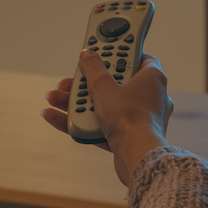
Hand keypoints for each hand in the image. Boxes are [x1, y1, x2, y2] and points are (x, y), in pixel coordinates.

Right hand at [42, 51, 171, 185]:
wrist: (136, 155)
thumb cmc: (129, 117)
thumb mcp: (103, 85)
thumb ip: (93, 68)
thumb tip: (87, 55)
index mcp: (152, 78)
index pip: (139, 57)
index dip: (120, 53)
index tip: (101, 52)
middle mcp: (150, 97)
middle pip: (115, 83)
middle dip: (87, 83)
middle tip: (70, 80)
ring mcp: (140, 118)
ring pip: (106, 105)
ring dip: (78, 102)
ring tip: (55, 99)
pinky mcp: (130, 137)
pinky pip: (103, 124)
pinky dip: (83, 121)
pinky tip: (56, 117)